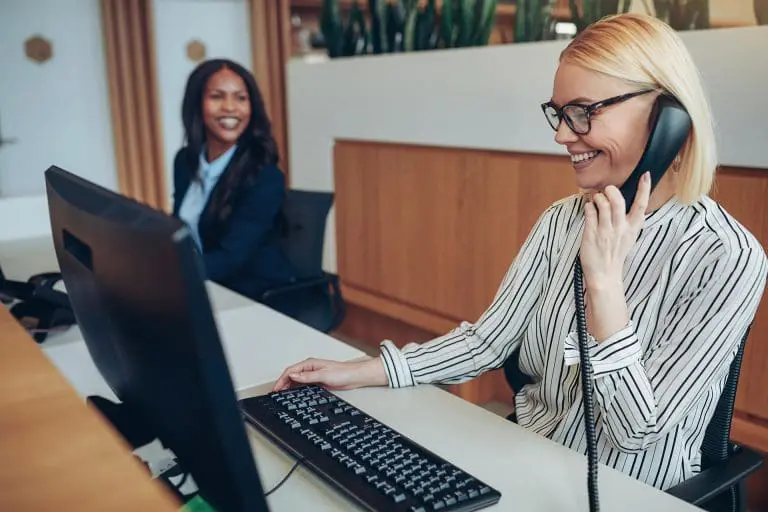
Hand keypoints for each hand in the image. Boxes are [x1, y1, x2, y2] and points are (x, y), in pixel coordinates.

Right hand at [272, 357, 387, 391]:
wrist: (354, 377)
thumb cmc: (342, 372)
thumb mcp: (323, 375)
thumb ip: (307, 376)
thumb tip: (293, 376)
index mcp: (310, 364)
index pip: (291, 371)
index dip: (281, 380)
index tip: (276, 388)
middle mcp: (310, 368)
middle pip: (291, 375)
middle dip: (283, 384)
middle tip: (276, 393)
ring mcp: (313, 375)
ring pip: (296, 381)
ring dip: (289, 387)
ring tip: (282, 395)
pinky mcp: (317, 381)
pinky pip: (303, 385)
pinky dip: (297, 389)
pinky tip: (294, 394)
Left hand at [580, 172, 650, 287]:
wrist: (604, 275)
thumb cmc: (615, 254)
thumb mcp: (628, 237)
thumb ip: (627, 220)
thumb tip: (620, 200)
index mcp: (632, 228)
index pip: (641, 205)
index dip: (644, 188)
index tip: (646, 175)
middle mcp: (620, 228)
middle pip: (618, 201)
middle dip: (611, 190)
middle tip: (607, 190)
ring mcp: (605, 231)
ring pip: (602, 204)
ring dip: (597, 197)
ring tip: (595, 200)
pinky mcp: (591, 234)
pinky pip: (589, 212)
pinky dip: (588, 206)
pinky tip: (588, 207)